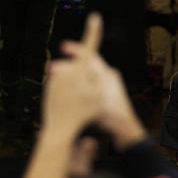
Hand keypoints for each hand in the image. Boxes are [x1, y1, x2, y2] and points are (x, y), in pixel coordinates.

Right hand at [47, 13, 145, 149]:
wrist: (124, 129)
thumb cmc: (112, 114)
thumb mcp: (95, 97)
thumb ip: (79, 84)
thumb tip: (59, 72)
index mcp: (107, 74)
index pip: (90, 56)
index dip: (76, 50)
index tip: (63, 47)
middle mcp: (108, 78)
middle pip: (85, 66)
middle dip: (68, 66)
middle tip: (52, 68)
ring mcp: (106, 87)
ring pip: (85, 77)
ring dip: (71, 77)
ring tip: (56, 79)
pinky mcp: (104, 97)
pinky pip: (87, 87)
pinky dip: (77, 86)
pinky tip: (67, 92)